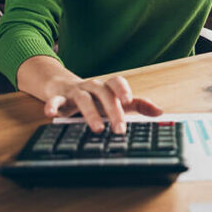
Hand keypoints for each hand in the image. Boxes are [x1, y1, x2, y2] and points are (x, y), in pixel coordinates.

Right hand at [17, 56, 164, 133]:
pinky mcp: (59, 98)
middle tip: (120, 128)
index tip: (128, 100)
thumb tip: (160, 112)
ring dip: (90, 113)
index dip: (123, 90)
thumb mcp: (116, 102)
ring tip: (98, 128)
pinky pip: (55, 100)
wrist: (63, 88)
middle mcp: (92, 86)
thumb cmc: (96, 99)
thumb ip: (139, 106)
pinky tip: (51, 114)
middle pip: (103, 93)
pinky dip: (52, 105)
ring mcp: (75, 92)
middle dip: (112, 110)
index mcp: (107, 87)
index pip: (116, 82)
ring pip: (83, 98)